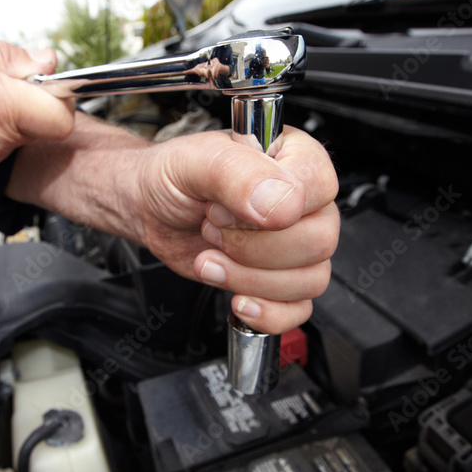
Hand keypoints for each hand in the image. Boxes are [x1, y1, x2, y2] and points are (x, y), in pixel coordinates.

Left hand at [136, 126, 338, 333]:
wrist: (152, 209)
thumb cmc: (175, 178)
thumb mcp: (194, 162)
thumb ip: (237, 173)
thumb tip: (280, 205)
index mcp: (294, 157)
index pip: (319, 187)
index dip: (271, 206)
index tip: (222, 208)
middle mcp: (305, 201)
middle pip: (319, 241)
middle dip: (253, 248)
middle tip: (212, 231)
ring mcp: (297, 243)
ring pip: (311, 279)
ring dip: (251, 280)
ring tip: (211, 260)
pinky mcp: (282, 279)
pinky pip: (299, 309)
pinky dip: (268, 313)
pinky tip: (238, 300)